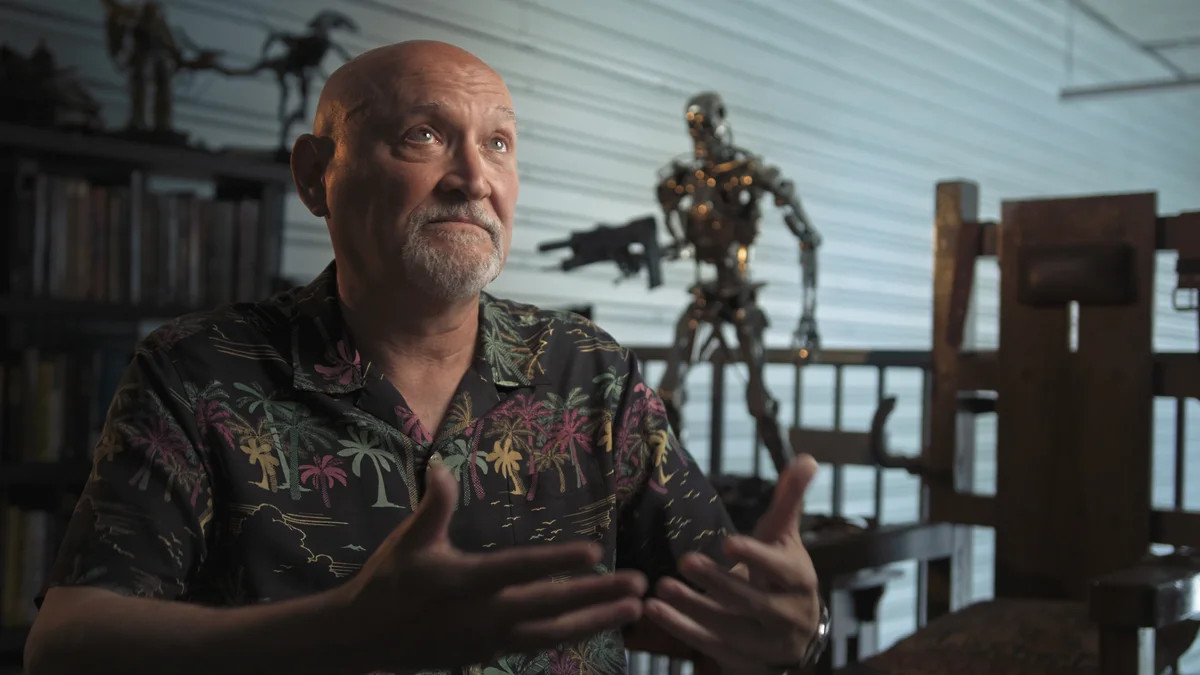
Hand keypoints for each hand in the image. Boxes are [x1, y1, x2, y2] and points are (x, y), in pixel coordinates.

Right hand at [336, 464, 646, 670]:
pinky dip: (571, 635)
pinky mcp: (490, 653)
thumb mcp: (408, 540)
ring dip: (596, 620)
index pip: (521, 569)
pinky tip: (599, 624)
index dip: (559, 561)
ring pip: (554, 633)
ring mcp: (490, 640)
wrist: (363, 639)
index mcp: (465, 581)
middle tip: (640, 585)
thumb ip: (433, 505)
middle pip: (551, 605)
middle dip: (598, 595)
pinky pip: (539, 644)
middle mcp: (484, 615)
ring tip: (634, 609)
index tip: (596, 552)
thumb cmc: (388, 581)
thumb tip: (442, 465)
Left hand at [645, 456, 821, 671]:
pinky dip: (682, 630)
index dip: (756, 557)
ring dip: (694, 608)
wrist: (794, 630)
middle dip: (717, 582)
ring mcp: (767, 642)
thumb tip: (808, 458)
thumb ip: (789, 500)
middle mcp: (789, 614)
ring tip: (661, 587)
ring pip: (729, 627)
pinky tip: (655, 610)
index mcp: (799, 578)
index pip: (780, 568)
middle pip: (751, 600)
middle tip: (684, 560)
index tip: (727, 542)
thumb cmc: (782, 571)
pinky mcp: (745, 658)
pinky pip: (712, 647)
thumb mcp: (784, 537)